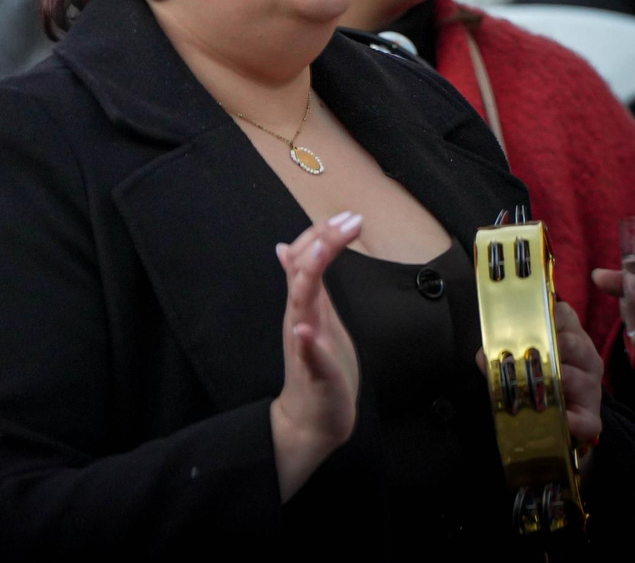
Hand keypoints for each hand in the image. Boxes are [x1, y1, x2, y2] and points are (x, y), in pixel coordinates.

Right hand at [270, 213, 360, 500]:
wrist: (311, 418)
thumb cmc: (318, 366)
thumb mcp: (314, 315)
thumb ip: (304, 282)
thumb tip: (285, 247)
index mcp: (306, 305)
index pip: (306, 258)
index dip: (323, 234)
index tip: (349, 216)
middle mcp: (301, 318)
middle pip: (303, 272)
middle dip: (322, 243)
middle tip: (349, 221)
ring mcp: (305, 346)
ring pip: (302, 306)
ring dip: (310, 278)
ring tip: (322, 251)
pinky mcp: (315, 374)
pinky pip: (309, 357)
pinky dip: (306, 343)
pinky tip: (305, 331)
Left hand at [477, 301, 604, 447]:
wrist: (565, 412)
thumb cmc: (542, 375)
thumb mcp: (526, 357)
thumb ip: (502, 352)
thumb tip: (483, 356)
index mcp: (570, 336)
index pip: (563, 315)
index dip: (544, 317)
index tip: (525, 324)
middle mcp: (586, 358)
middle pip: (572, 344)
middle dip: (549, 347)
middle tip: (526, 355)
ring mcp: (591, 387)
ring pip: (580, 379)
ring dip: (554, 382)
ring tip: (535, 386)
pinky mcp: (591, 417)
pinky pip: (586, 420)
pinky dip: (573, 421)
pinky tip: (561, 420)